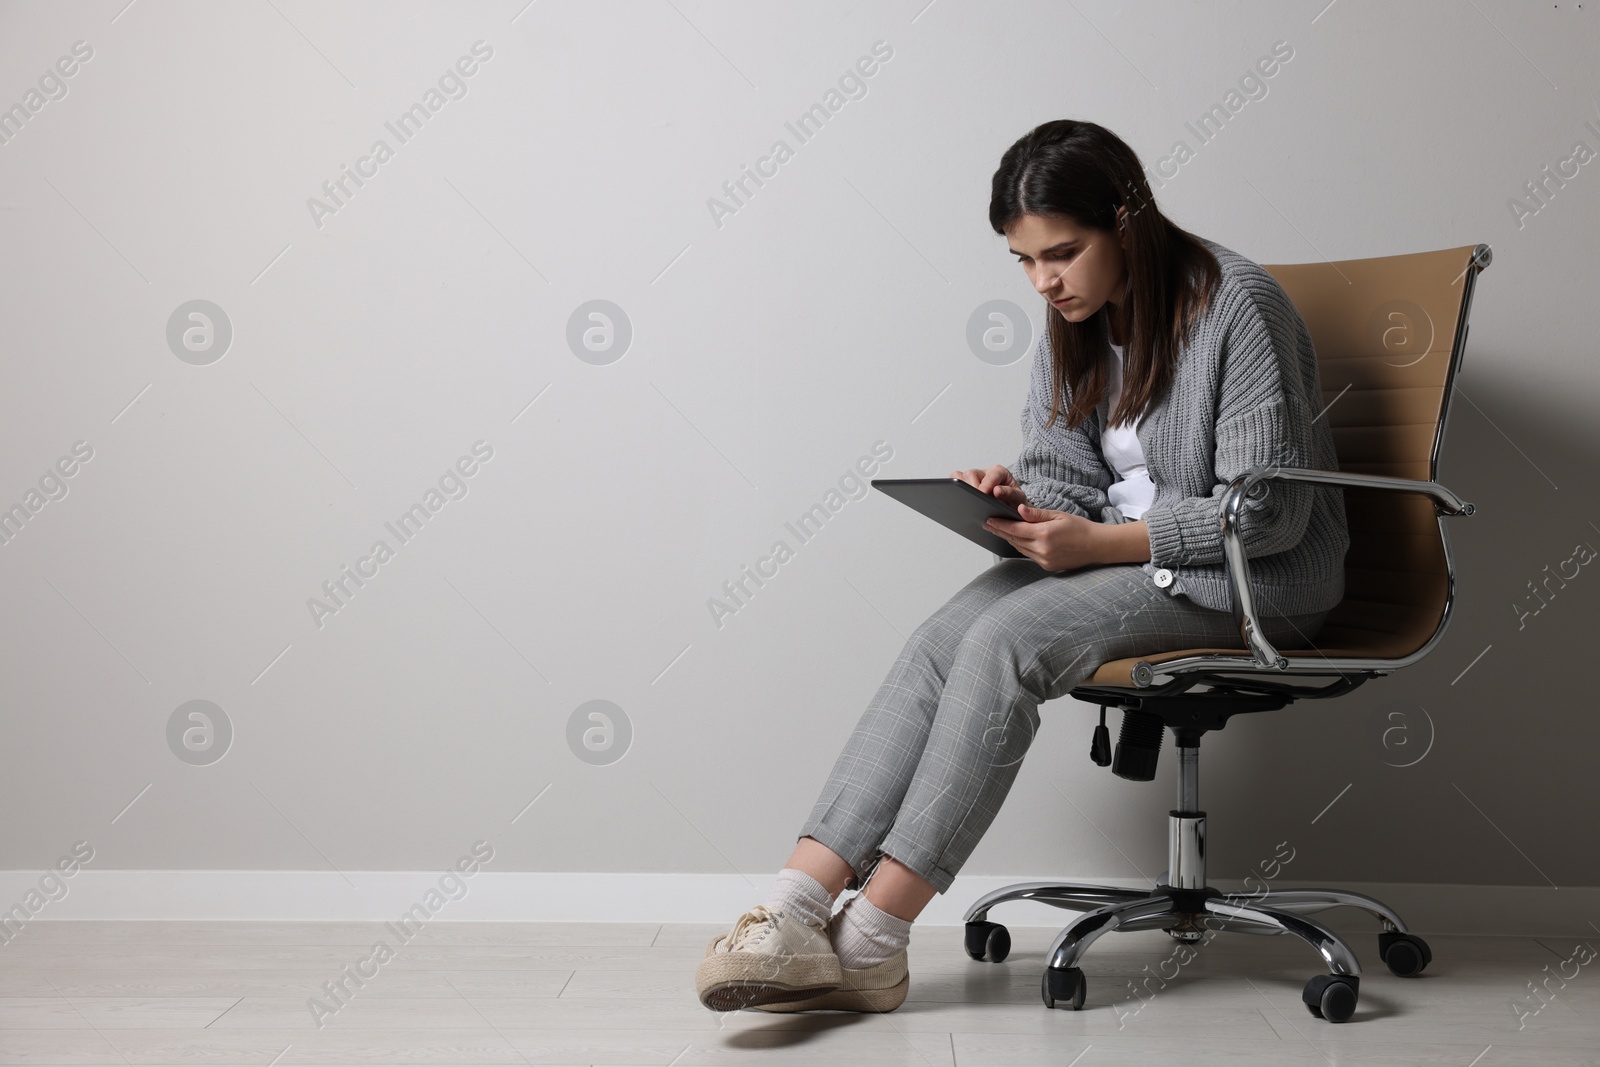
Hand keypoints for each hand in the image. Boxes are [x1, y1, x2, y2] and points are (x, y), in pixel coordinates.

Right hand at [949, 464, 1028, 511]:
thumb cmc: (1014, 503)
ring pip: (959, 476)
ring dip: (961, 488)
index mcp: (1000, 473)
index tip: (983, 494)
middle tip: (974, 502)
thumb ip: (1010, 494)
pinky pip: (954, 482)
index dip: (986, 485)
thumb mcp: (1018, 499)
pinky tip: (959, 501)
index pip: (991, 475)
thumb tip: (997, 490)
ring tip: (966, 501)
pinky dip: (954, 490)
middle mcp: (985, 473)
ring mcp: (973, 479)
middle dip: (972, 488)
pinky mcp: (965, 485)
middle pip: (971, 474)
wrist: (1010, 510)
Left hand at [982, 504, 1101, 572]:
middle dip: (1000, 531)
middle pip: (1014, 540)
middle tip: (988, 524)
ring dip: (1009, 539)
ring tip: (999, 530)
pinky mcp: (1047, 566)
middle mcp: (1042, 550)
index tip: (988, 520)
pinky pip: (1029, 555)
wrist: (1097, 546)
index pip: (1015, 529)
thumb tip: (1018, 510)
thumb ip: (1037, 514)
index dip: (999, 524)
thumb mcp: (1058, 515)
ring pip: (1020, 548)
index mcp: (1044, 534)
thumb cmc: (1080, 528)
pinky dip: (1022, 547)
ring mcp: (1044, 560)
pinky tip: (1017, 540)